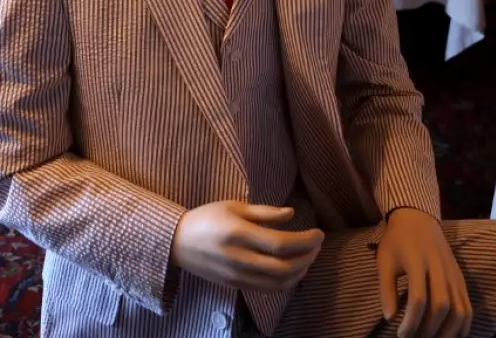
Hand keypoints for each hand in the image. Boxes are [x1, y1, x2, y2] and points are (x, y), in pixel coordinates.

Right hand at [170, 200, 322, 291]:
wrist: (176, 242)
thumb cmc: (206, 218)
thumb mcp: (233, 206)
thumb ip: (264, 212)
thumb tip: (291, 214)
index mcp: (238, 233)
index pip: (281, 243)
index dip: (306, 241)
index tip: (319, 233)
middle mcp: (239, 257)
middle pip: (284, 267)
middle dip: (307, 257)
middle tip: (317, 245)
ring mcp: (237, 275)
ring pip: (278, 283)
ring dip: (300, 272)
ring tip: (308, 257)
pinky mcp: (235, 285)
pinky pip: (268, 289)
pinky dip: (286, 282)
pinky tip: (293, 270)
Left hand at [376, 208, 471, 337]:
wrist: (418, 219)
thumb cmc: (397, 242)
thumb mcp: (384, 261)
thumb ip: (386, 290)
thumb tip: (390, 319)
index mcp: (417, 261)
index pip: (419, 298)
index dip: (411, 320)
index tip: (400, 334)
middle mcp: (440, 268)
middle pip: (442, 305)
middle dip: (429, 329)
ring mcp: (454, 274)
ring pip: (459, 309)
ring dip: (447, 332)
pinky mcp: (461, 279)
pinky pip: (468, 307)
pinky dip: (462, 326)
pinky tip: (451, 335)